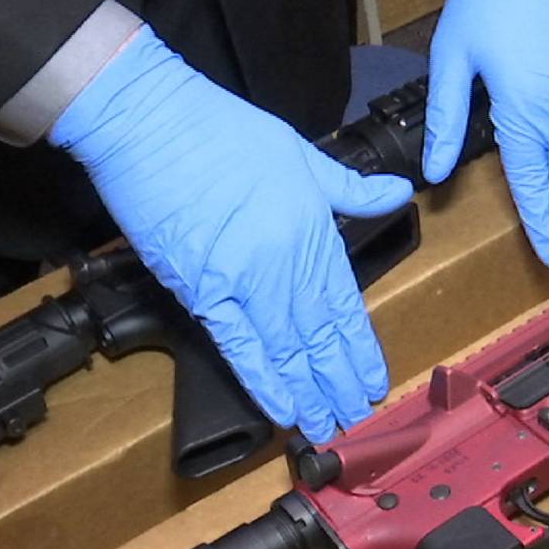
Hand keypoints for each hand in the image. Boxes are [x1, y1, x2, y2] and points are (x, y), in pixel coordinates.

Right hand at [52, 29, 412, 442]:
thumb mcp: (300, 152)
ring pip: (287, 350)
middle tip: (356, 419)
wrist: (150, 122)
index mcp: (313, 230)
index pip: (345, 304)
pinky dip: (262, 381)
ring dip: (308, 392)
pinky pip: (238, 346)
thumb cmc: (219, 130)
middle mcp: (286, 262)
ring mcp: (244, 280)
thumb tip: (398, 191)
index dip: (360, 348)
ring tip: (325, 426)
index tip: (374, 380)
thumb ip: (350, 187)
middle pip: (319, 335)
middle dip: (338, 381)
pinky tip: (281, 409)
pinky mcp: (201, 290)